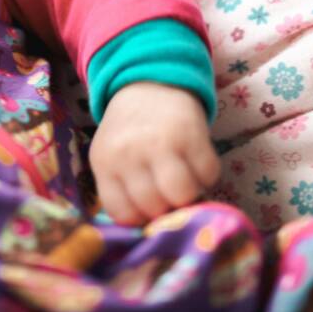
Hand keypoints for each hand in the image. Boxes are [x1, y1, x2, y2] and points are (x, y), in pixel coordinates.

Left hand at [88, 82, 219, 224]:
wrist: (149, 82)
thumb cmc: (129, 129)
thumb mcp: (111, 155)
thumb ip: (121, 188)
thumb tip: (148, 229)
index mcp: (105, 162)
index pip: (123, 213)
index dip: (140, 218)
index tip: (147, 209)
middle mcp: (129, 153)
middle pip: (155, 208)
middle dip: (166, 208)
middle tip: (168, 194)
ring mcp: (161, 143)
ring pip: (183, 195)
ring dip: (190, 195)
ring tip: (185, 180)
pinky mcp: (191, 133)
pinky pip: (208, 174)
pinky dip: (207, 175)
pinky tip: (196, 162)